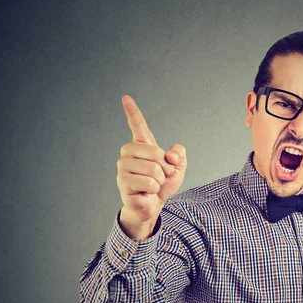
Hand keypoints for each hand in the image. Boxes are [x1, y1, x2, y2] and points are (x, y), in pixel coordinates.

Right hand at [116, 95, 186, 237]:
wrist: (154, 204)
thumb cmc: (163, 184)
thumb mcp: (178, 167)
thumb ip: (179, 155)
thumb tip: (171, 155)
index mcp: (142, 145)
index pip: (137, 125)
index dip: (132, 112)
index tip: (126, 98)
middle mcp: (129, 153)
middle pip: (155, 153)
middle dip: (165, 168)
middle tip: (161, 176)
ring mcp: (123, 166)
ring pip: (153, 169)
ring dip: (160, 180)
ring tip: (153, 185)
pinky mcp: (123, 181)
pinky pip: (149, 182)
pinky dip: (154, 189)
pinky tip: (147, 192)